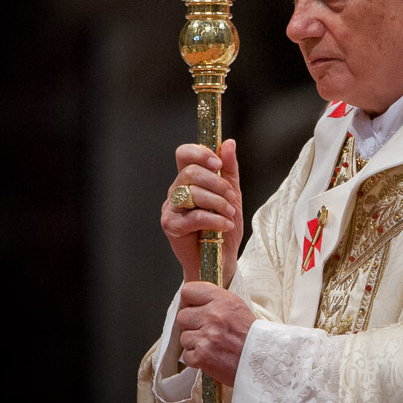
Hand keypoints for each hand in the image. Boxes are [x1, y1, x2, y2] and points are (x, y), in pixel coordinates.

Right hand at [162, 140, 242, 285]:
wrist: (220, 259)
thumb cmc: (223, 226)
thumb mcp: (232, 194)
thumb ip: (229, 169)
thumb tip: (228, 142)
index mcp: (188, 179)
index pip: (184, 154)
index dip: (199, 153)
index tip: (218, 163)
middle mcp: (176, 190)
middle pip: (190, 172)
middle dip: (216, 183)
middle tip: (231, 197)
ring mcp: (171, 208)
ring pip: (192, 193)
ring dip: (217, 202)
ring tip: (230, 213)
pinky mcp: (170, 225)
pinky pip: (194, 216)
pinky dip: (214, 219)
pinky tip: (225, 225)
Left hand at [177, 282, 255, 385]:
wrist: (263, 359)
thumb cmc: (251, 334)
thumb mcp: (237, 306)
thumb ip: (215, 301)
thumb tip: (193, 301)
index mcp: (222, 300)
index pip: (188, 291)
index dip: (188, 301)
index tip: (193, 308)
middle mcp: (212, 316)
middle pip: (182, 316)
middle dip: (191, 325)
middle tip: (205, 330)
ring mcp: (206, 337)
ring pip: (184, 338)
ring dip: (194, 343)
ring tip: (212, 345)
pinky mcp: (202, 356)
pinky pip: (187, 356)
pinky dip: (196, 358)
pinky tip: (211, 356)